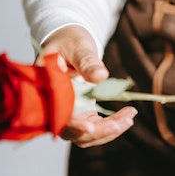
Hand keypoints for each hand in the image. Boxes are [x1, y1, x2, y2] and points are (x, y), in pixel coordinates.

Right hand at [38, 25, 136, 147]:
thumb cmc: (69, 41)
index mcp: (44, 89)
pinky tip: (128, 116)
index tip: (90, 128)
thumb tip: (101, 76)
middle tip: (125, 121)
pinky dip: (111, 125)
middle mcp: (52, 106)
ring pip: (84, 134)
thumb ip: (87, 61)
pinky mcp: (80, 114)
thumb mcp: (79, 46)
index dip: (71, 125)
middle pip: (71, 131)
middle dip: (98, 131)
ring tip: (130, 117)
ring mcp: (66, 112)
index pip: (55, 115)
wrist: (70, 42)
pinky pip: (94, 127)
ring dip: (108, 131)